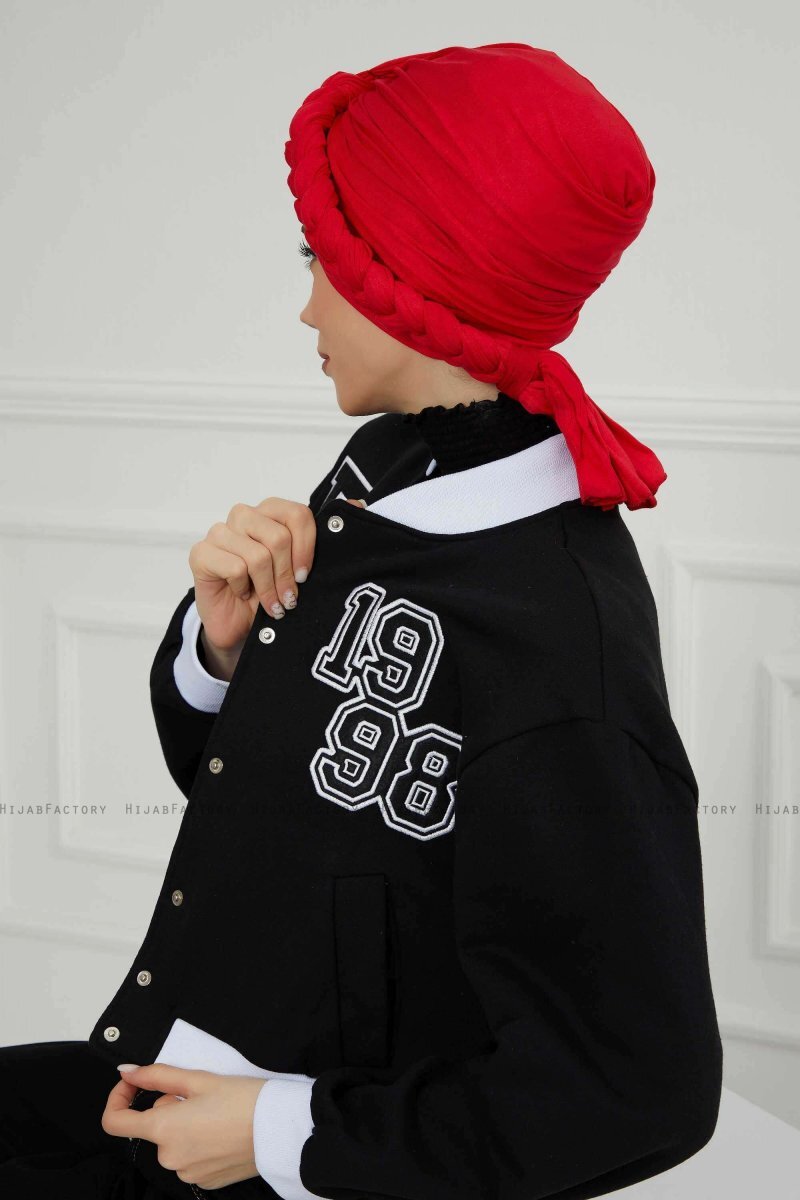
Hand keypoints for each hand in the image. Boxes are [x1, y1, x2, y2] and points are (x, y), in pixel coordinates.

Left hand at [101, 1063, 265, 1189]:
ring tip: (216, 1111)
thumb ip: (157, 1075)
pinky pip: (188, 1157)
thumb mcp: (199, 1079)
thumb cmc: (243, 1100)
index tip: (134, 1084)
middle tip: (200, 1093)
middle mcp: (169, 1157)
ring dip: (184, 1124)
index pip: (114, 1122)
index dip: (118, 1098)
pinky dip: (198, 1142)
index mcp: (163, 1130)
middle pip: (153, 1126)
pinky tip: (221, 1131)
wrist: (279, 1130)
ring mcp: (186, 1173)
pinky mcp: (203, 1181)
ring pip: (172, 1141)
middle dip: (169, 1106)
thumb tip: (127, 1073)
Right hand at [188, 494, 367, 647]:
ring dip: (267, 588)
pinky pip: (234, 566)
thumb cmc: (274, 594)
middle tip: (289, 599)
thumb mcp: (306, 570)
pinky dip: (243, 587)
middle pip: (278, 536)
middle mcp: (246, 516)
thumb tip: (358, 504)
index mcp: (272, 513)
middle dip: (286, 576)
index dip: (307, 548)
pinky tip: (242, 594)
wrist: (241, 628)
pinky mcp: (202, 553)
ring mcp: (221, 532)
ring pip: (257, 555)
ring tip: (271, 604)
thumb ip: (330, 537)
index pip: (297, 514)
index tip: (306, 576)